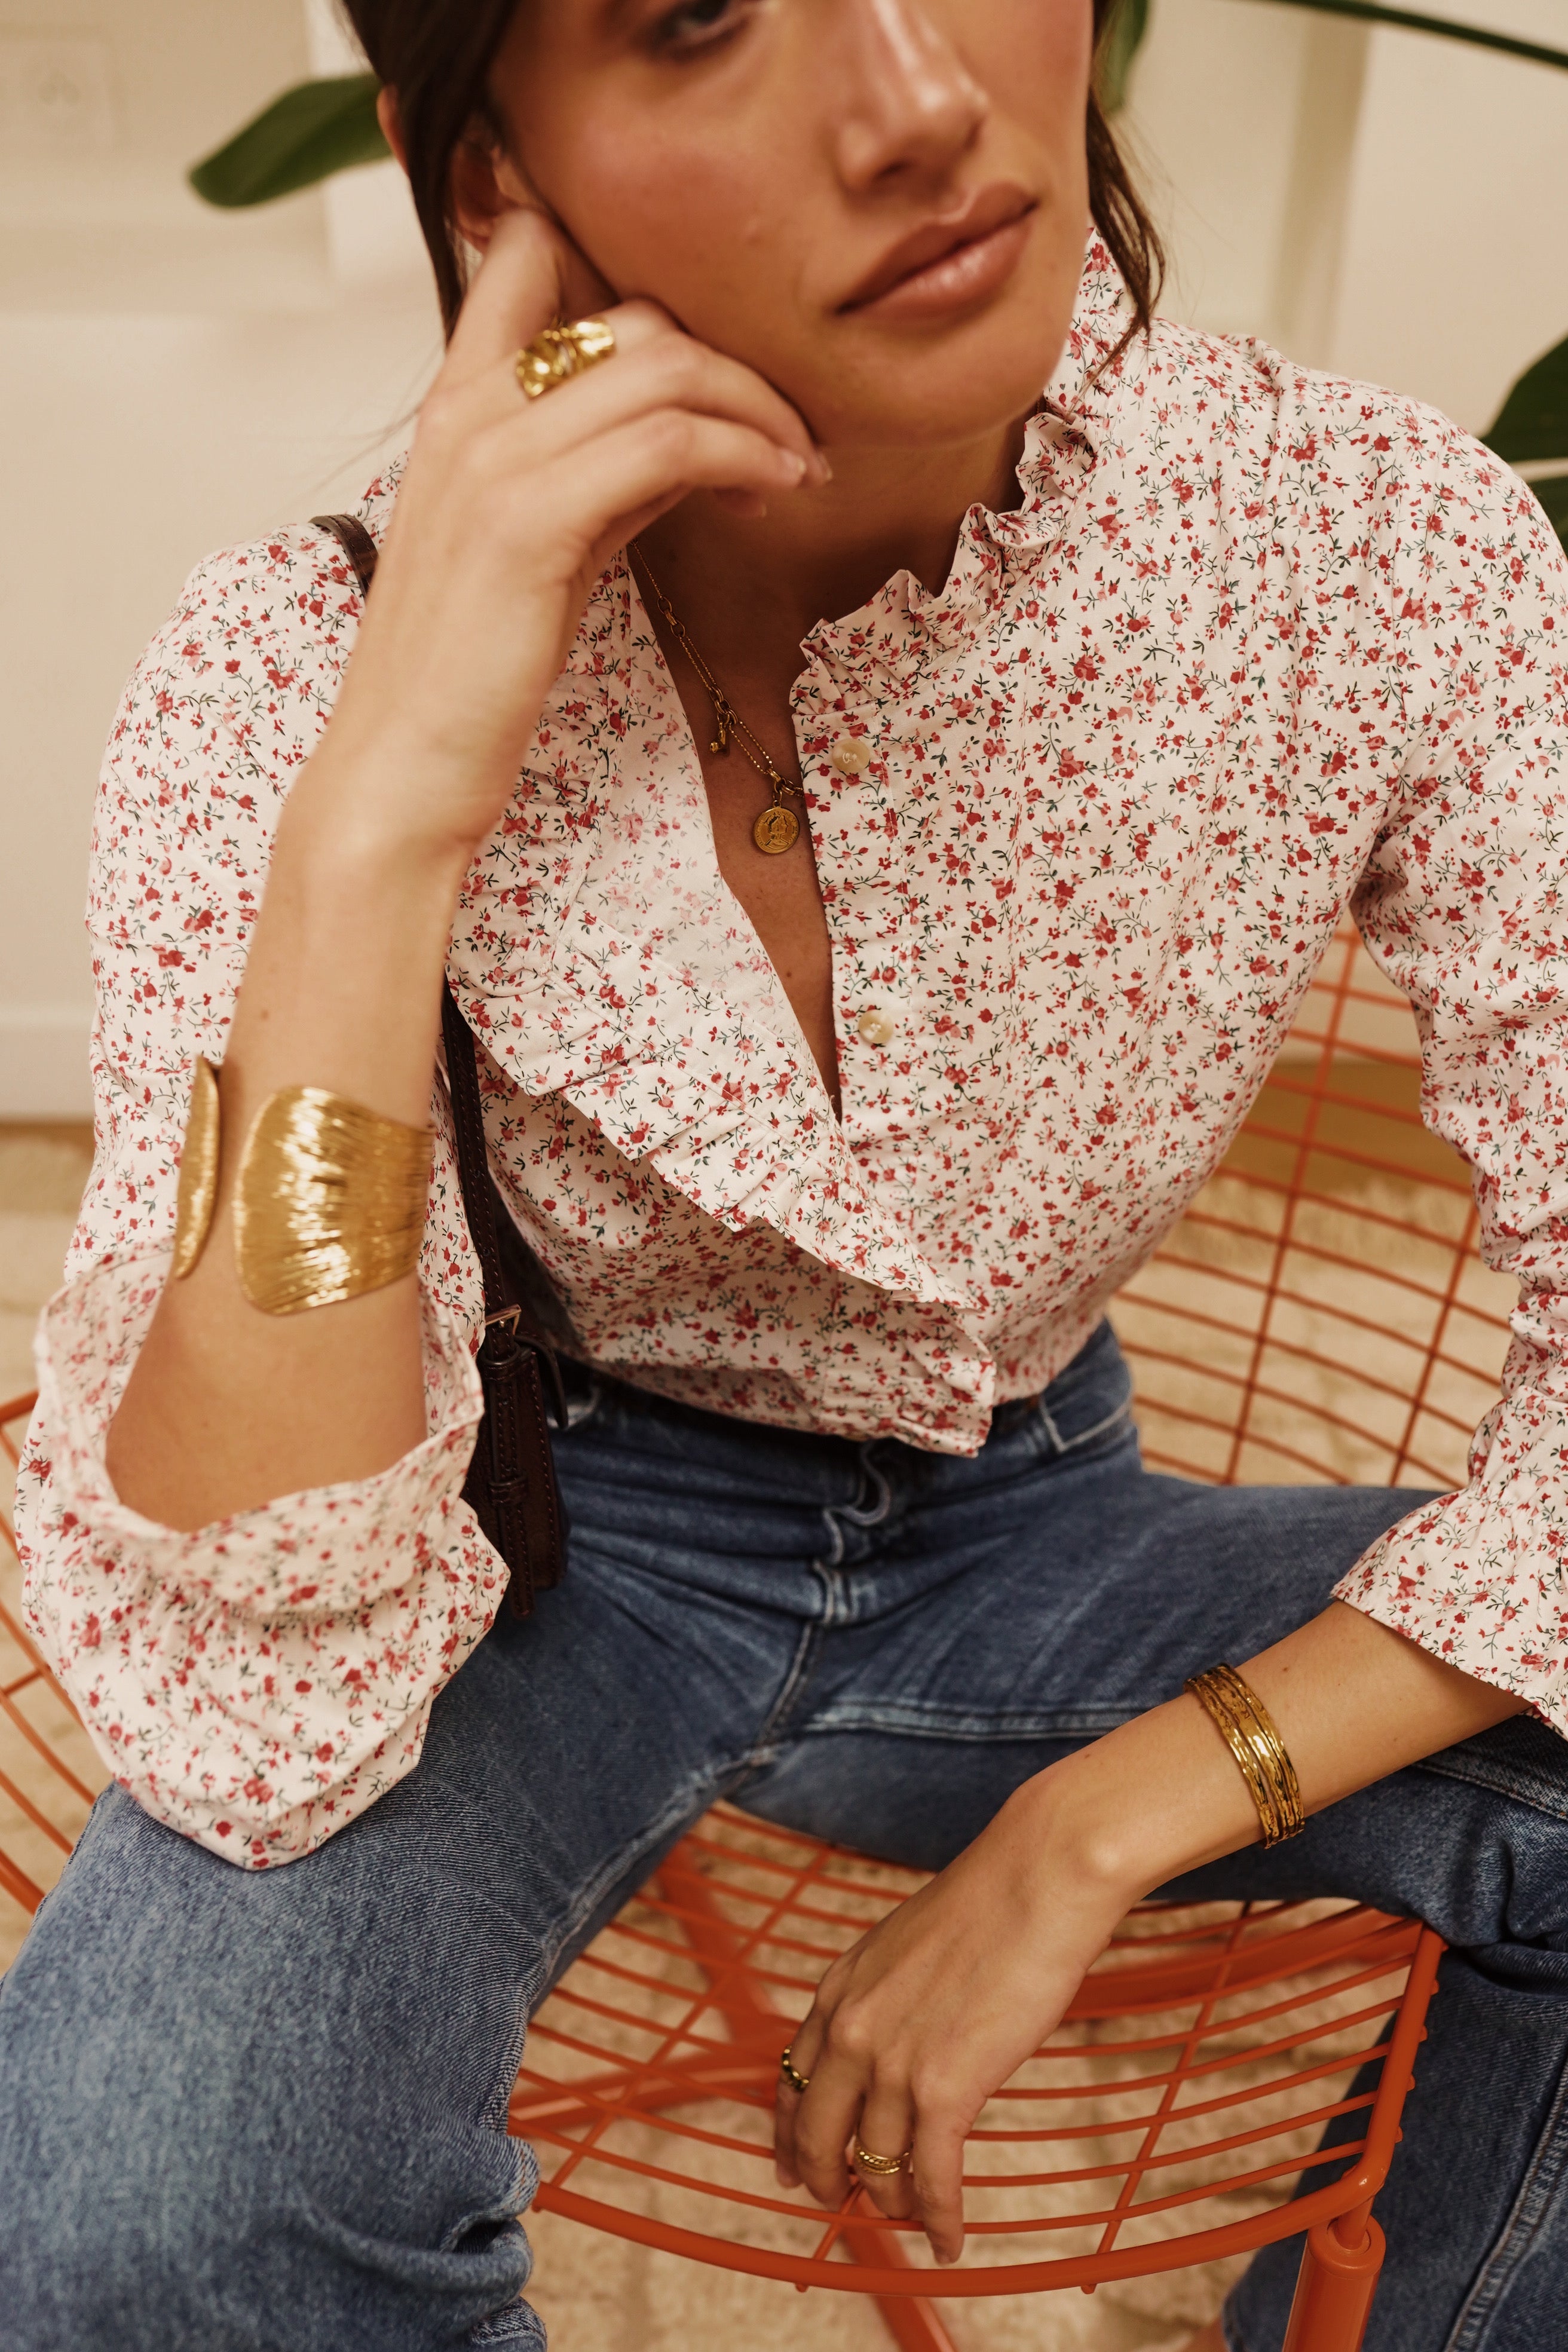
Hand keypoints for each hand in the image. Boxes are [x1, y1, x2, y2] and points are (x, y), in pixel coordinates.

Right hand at [311, 206, 827, 858]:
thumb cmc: (468, 676)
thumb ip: (600, 482)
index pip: (526, 260)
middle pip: (635, 321)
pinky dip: (744, 453)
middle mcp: (467, 412)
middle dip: (736, 368)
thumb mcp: (540, 552)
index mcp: (454, 408)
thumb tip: (691, 448)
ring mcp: (493, 459)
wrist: (400, 768)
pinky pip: (668, 442)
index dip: (626, 278)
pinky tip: (774, 489)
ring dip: (759, 409)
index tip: (710, 358)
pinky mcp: (529, 519)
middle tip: (792, 435)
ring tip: (801, 466)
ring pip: (664, 368)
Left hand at [773, 1780, 1127, 2264]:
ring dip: (890, 2203)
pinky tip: (949, 2241)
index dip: (789, 2131)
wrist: (1036, 1877)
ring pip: (874, 2165)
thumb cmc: (989, 1901)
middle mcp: (850, 2029)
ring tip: (907, 2223)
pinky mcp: (944, 2089)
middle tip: (838, 2205)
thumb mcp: (906, 1944)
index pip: (793, 2078)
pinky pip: (931, 2179)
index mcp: (838, 1988)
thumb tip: (898, 2035)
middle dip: (825, 2179)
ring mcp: (892, 2063)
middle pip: (817, 2133)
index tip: (790, 2164)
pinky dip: (938, 2218)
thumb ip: (886, 1995)